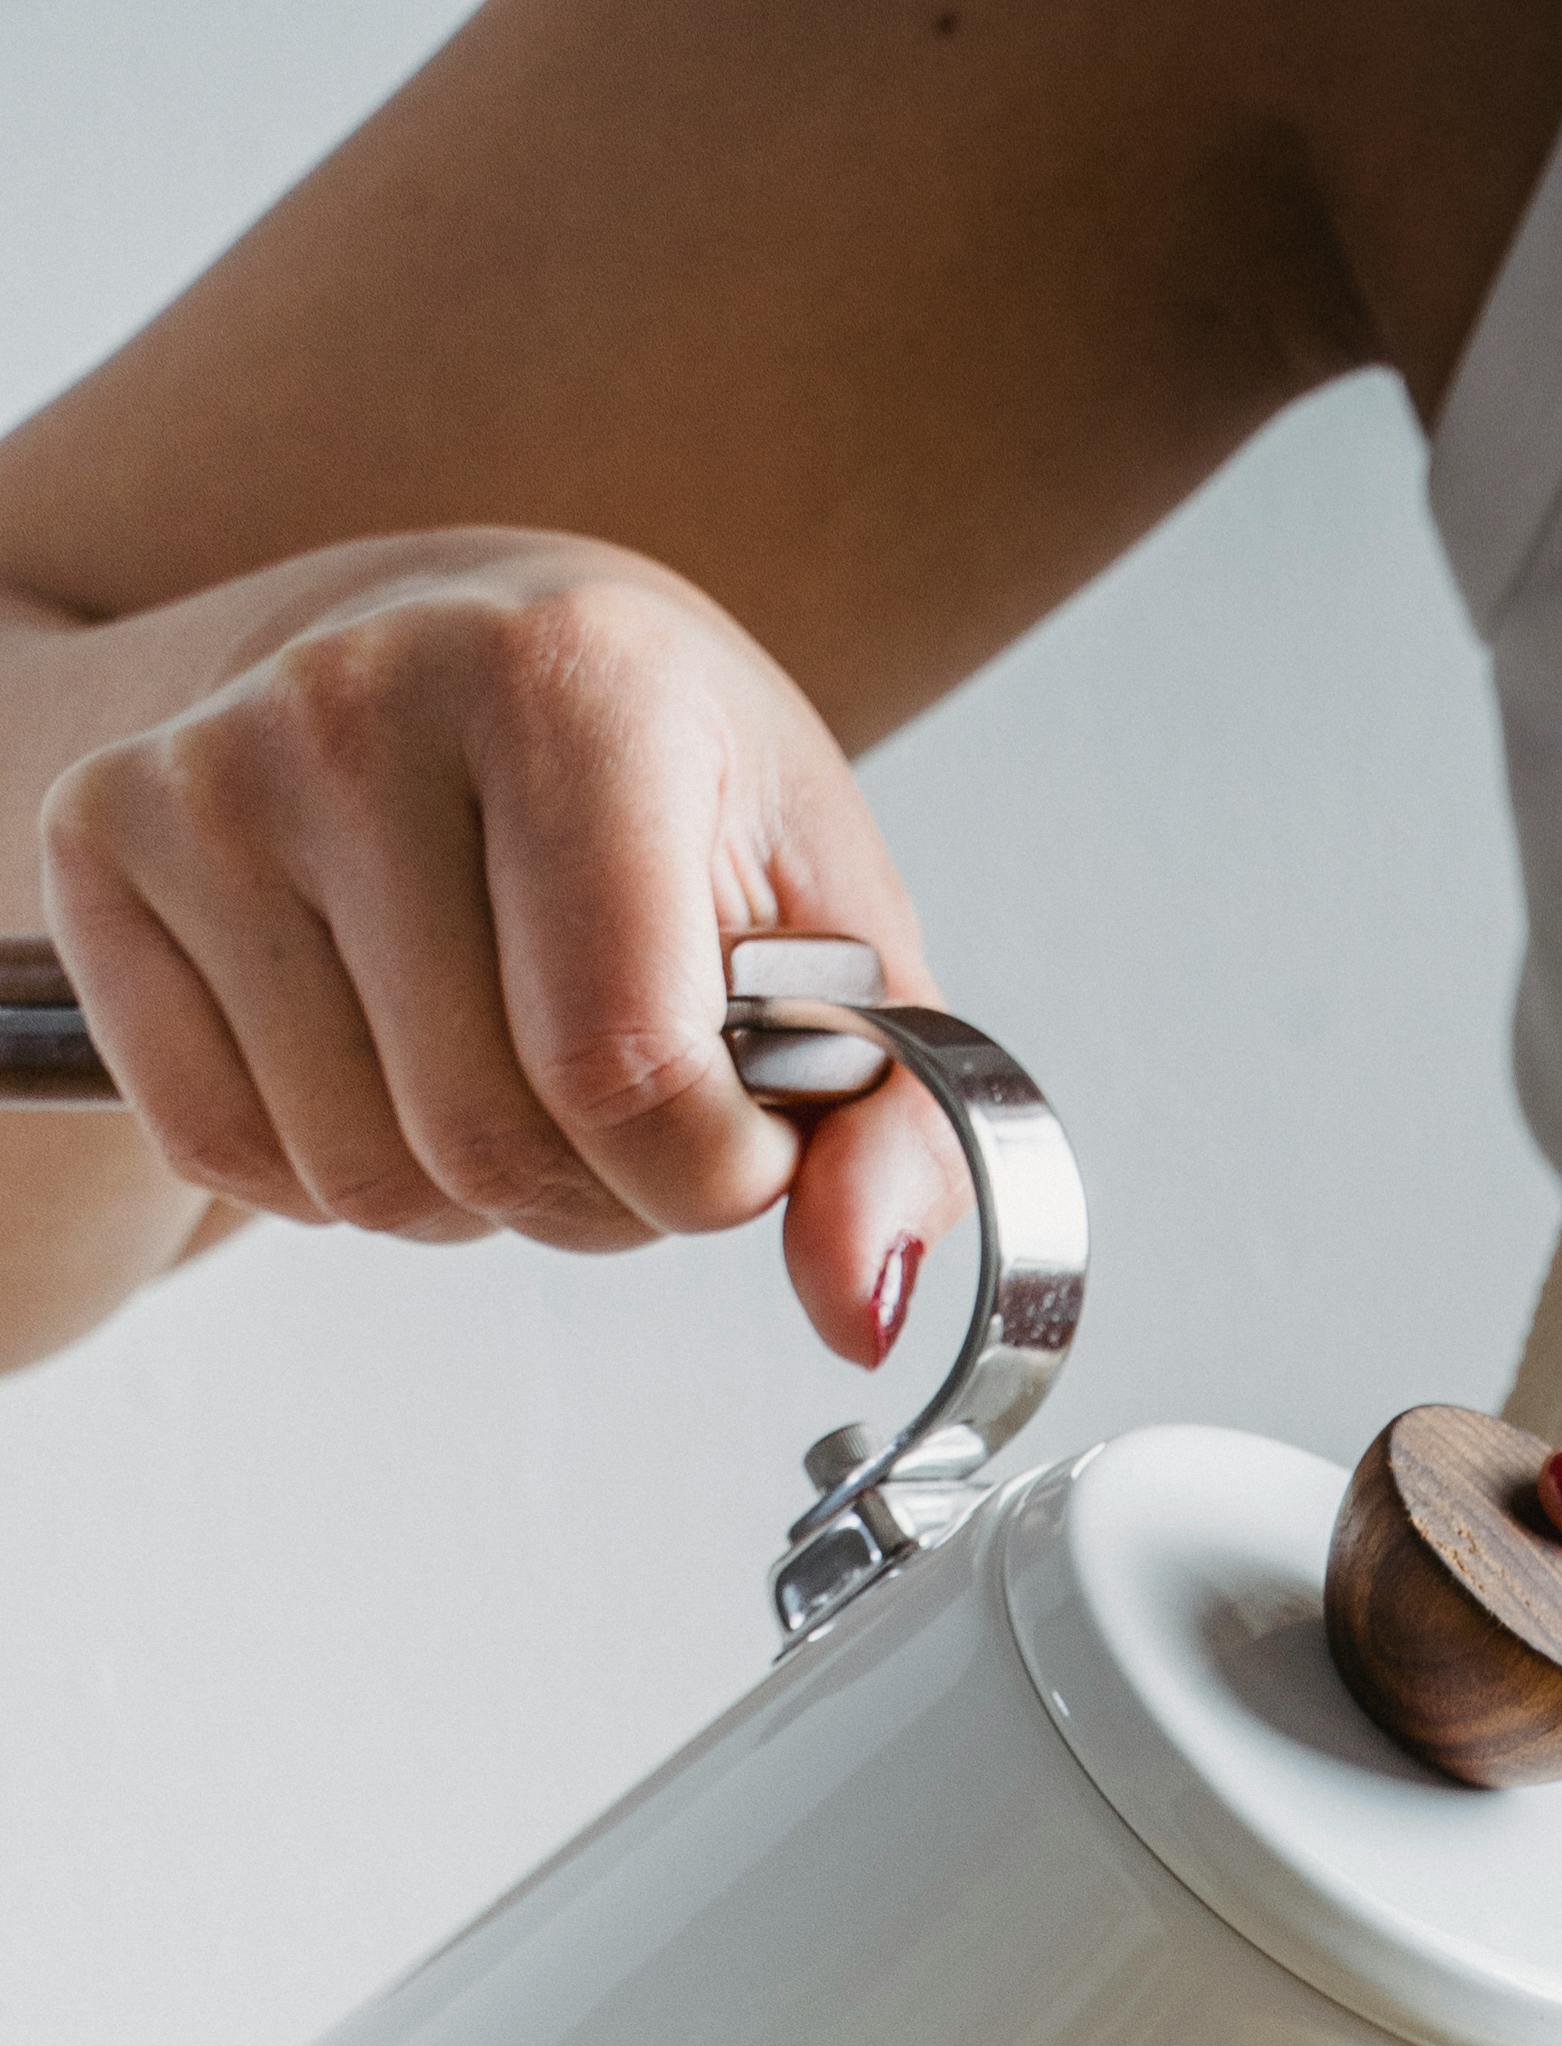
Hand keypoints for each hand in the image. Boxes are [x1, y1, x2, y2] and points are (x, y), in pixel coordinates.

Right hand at [36, 533, 947, 1360]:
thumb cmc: (675, 801)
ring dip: (464, 1192)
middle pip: (485, 1147)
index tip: (736, 1122)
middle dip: (592, 1196)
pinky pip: (222, 1149)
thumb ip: (889, 1130)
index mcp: (572, 684)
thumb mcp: (835, 940)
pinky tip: (382, 1048)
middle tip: (618, 1098)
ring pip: (358, 1180)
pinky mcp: (99, 836)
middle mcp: (361, 697)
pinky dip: (326, 1168)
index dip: (709, 1174)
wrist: (479, 648)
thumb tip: (857, 1309)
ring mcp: (210, 766)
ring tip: (504, 1055)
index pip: (627, 1071)